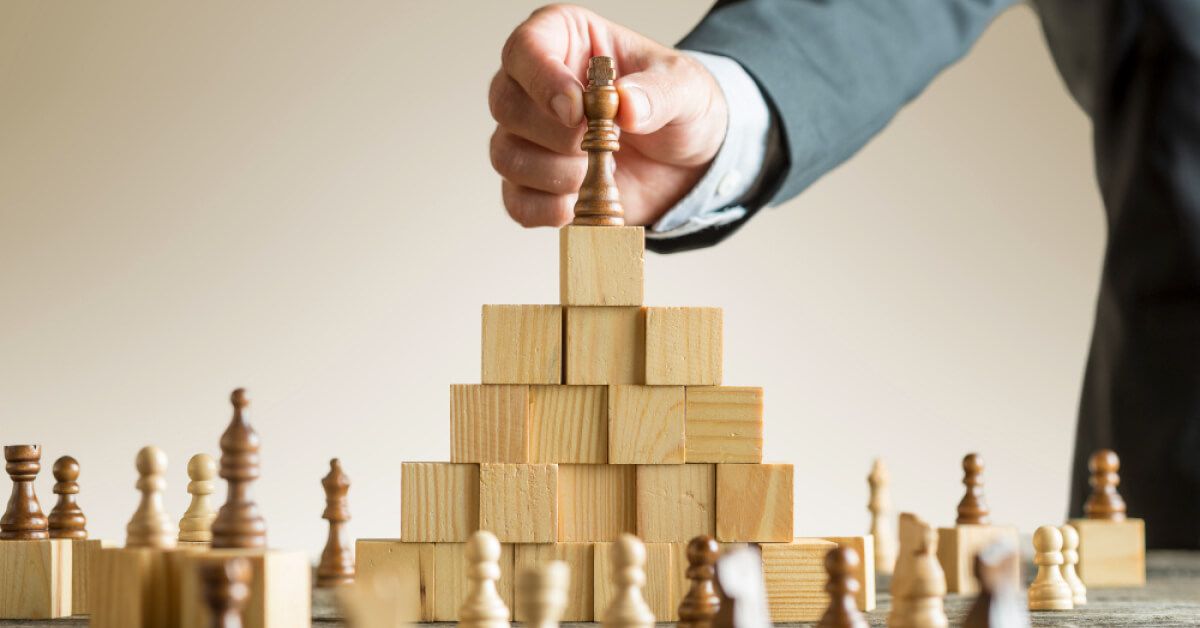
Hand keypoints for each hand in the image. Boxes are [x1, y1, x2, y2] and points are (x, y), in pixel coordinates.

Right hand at [490, 4, 727, 226]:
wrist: (686, 163)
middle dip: (554, 134)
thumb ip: (659, 92)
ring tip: (600, 171)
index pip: (525, 49)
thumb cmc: (676, 107)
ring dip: (555, 173)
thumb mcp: (686, 89)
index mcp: (564, 40)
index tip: (576, 110)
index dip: (542, 80)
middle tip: (602, 143)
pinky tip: (583, 201)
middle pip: (504, 104)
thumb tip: (626, 105)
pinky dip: (550, 209)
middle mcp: (534, 84)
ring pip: (505, 154)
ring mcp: (528, 136)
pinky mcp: (533, 183)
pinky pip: (517, 201)